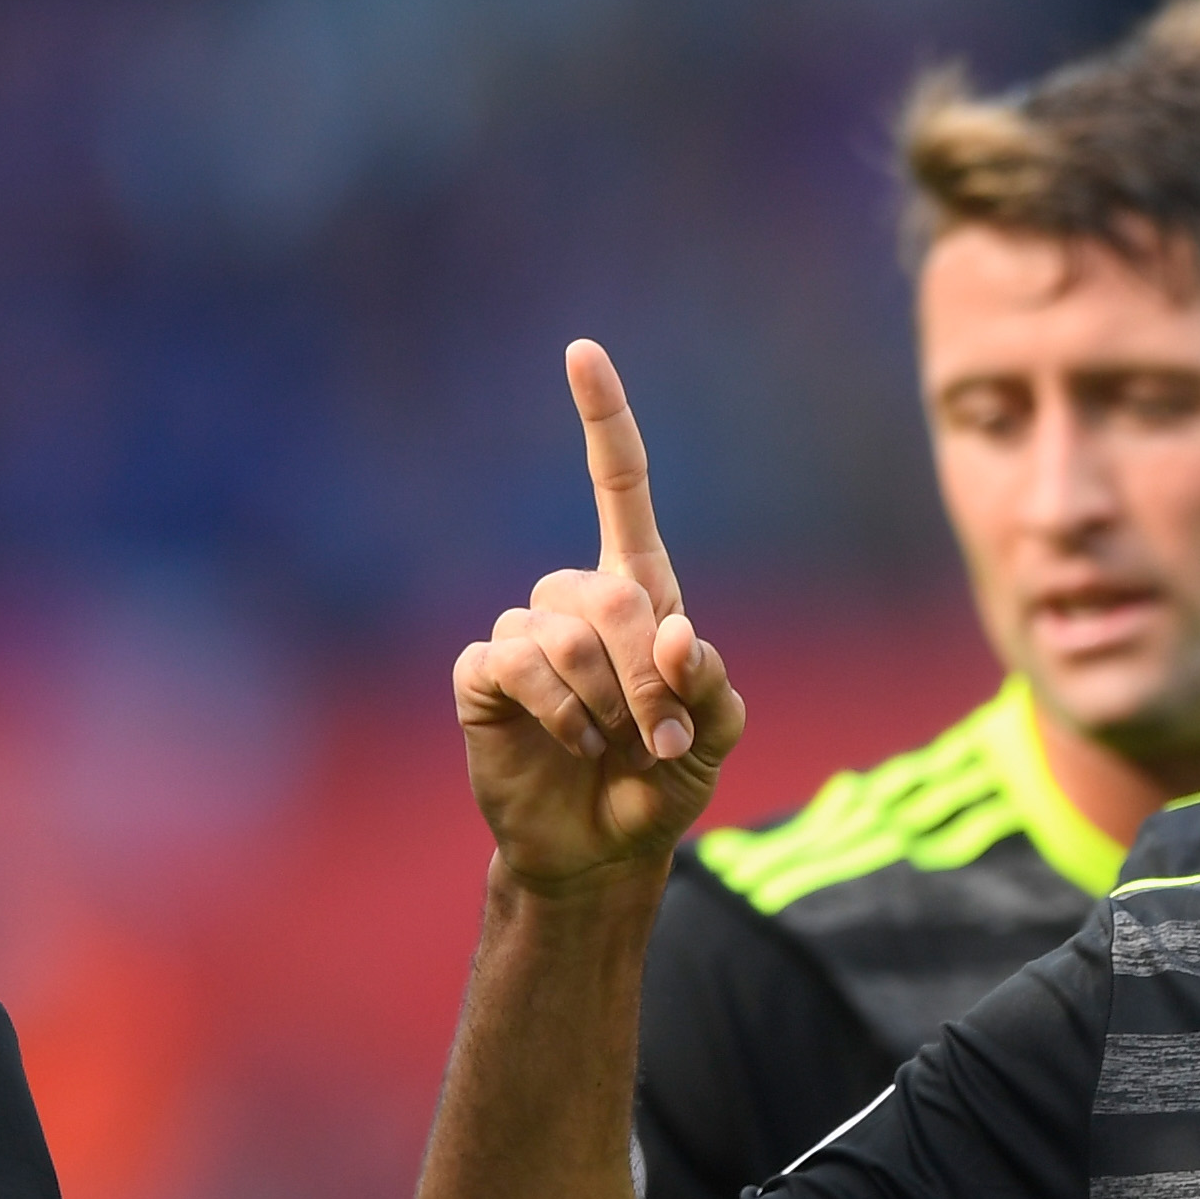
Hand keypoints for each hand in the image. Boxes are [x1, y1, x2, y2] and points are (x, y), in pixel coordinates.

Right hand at [455, 341, 744, 892]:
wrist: (602, 847)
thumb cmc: (661, 781)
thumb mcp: (716, 738)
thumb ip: (712, 688)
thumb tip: (677, 636)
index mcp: (638, 592)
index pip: (618, 488)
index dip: (603, 421)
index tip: (581, 351)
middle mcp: (575, 600)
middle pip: (610, 594)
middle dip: (647, 676)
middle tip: (663, 736)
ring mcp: (524, 633)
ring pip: (564, 636)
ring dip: (605, 703)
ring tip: (614, 745)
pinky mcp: (484, 675)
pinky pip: (517, 664)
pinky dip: (558, 712)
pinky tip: (573, 745)